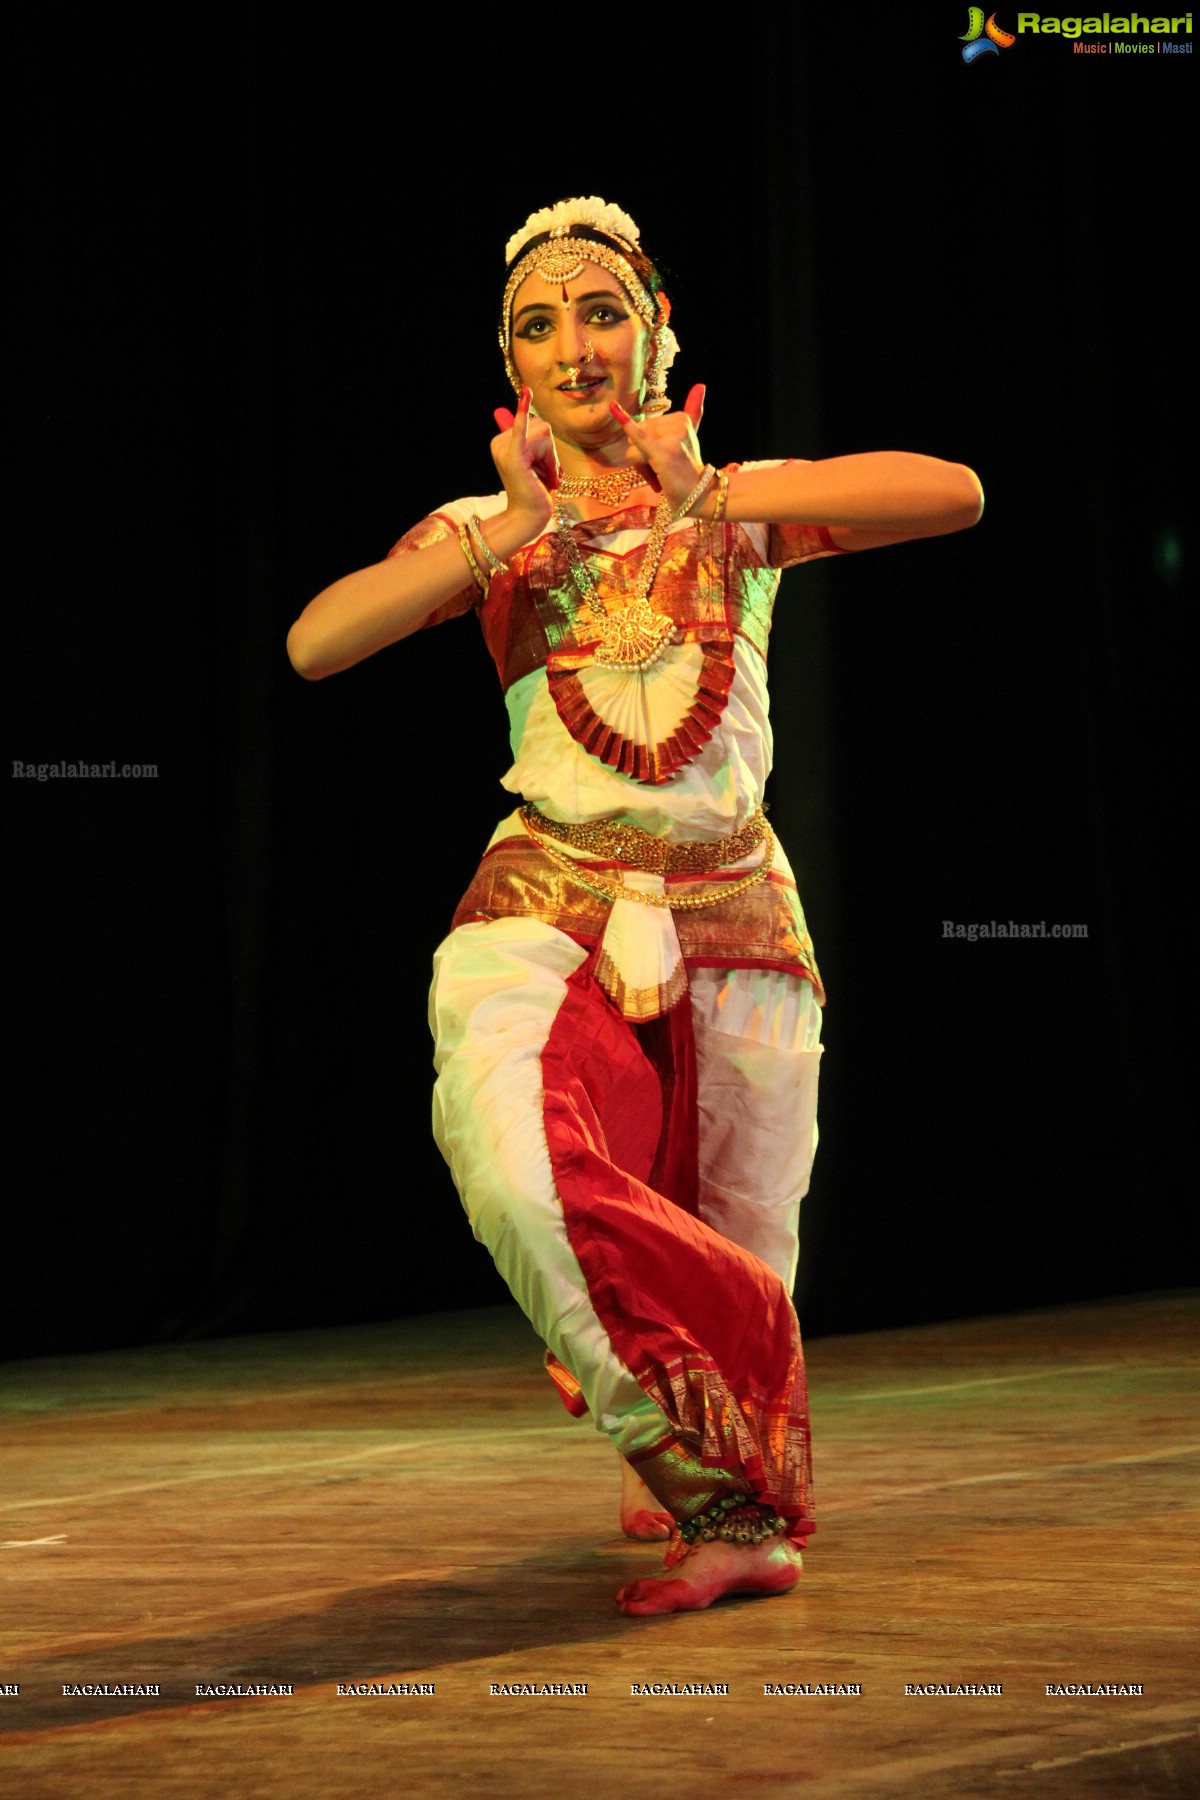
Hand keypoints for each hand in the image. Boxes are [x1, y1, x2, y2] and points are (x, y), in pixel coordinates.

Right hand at [491, 388, 556, 529]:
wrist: (528, 518)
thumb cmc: (535, 492)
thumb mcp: (536, 462)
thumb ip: (534, 441)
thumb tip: (527, 403)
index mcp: (502, 441)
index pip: (536, 426)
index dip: (546, 449)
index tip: (538, 470)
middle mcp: (499, 442)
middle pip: (542, 428)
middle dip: (550, 453)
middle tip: (543, 476)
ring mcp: (505, 449)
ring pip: (544, 436)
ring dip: (551, 460)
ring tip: (542, 478)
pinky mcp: (514, 457)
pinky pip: (522, 430)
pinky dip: (523, 413)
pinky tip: (526, 393)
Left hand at [610, 384, 707, 511]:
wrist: (699, 494)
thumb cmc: (688, 468)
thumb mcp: (690, 436)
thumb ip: (694, 409)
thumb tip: (701, 384)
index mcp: (682, 418)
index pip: (646, 426)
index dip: (649, 444)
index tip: (667, 456)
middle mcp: (679, 425)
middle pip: (638, 434)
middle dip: (643, 456)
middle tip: (661, 469)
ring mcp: (672, 439)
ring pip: (634, 447)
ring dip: (641, 466)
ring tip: (660, 474)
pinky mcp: (663, 453)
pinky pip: (639, 438)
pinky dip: (627, 427)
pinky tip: (614, 408)